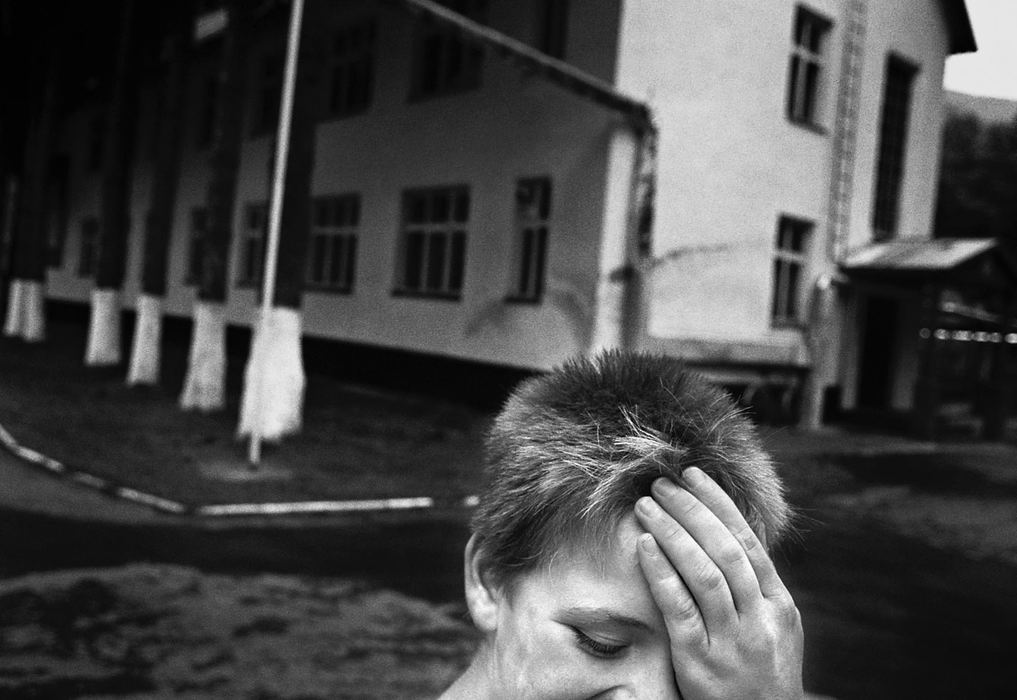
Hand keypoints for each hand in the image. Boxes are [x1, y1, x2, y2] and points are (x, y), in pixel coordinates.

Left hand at [633, 468, 803, 699]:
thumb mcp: (773, 629)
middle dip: (691, 510)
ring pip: (704, 574)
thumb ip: (753, 586)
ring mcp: (732, 642)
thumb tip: (724, 532)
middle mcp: (759, 619)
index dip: (718, 504)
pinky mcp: (701, 662)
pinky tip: (644, 547)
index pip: (748, 541)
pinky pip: (680, 609)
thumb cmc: (760, 673)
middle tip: (662, 483)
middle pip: (725, 550)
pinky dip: (661, 573)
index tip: (693, 475)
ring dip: (673, 533)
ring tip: (647, 506)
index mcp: (779, 604)